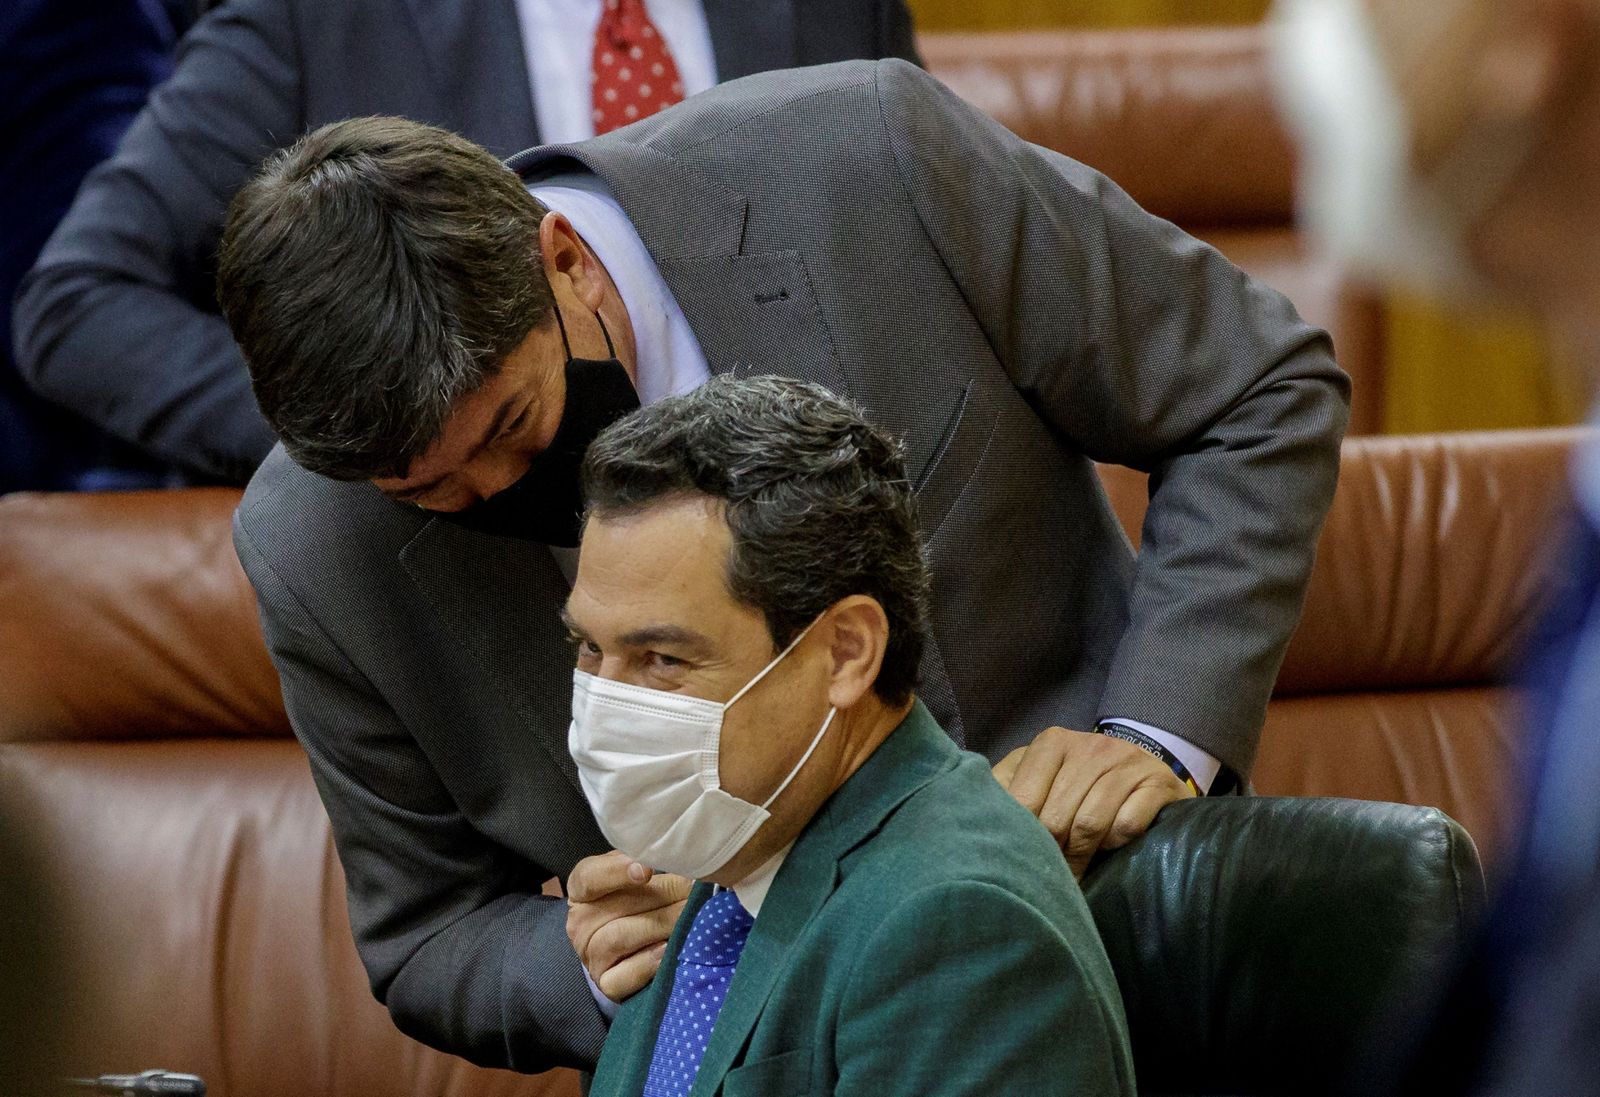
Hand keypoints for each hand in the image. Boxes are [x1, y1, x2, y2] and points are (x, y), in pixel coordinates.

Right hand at [566, 850, 690, 1002]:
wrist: (629, 950)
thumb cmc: (634, 904)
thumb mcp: (630, 877)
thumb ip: (641, 862)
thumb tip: (672, 855)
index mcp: (582, 891)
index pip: (589, 877)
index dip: (616, 871)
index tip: (646, 869)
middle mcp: (580, 924)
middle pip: (618, 906)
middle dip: (662, 895)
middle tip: (694, 888)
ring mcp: (591, 956)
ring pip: (621, 936)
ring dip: (661, 924)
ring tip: (690, 914)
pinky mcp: (607, 983)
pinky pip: (625, 975)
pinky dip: (648, 963)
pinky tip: (667, 949)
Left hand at [993, 727, 1192, 877]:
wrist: (1142, 769)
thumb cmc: (1077, 783)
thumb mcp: (1039, 777)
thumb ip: (1006, 788)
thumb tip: (967, 812)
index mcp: (1051, 742)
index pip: (1023, 801)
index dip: (1022, 838)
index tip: (1021, 859)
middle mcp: (1089, 745)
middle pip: (1056, 818)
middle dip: (1052, 854)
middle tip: (1051, 874)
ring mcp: (1126, 760)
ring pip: (1091, 824)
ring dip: (1083, 855)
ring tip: (1078, 868)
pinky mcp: (1157, 782)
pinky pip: (1127, 825)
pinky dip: (1116, 843)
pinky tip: (1112, 845)